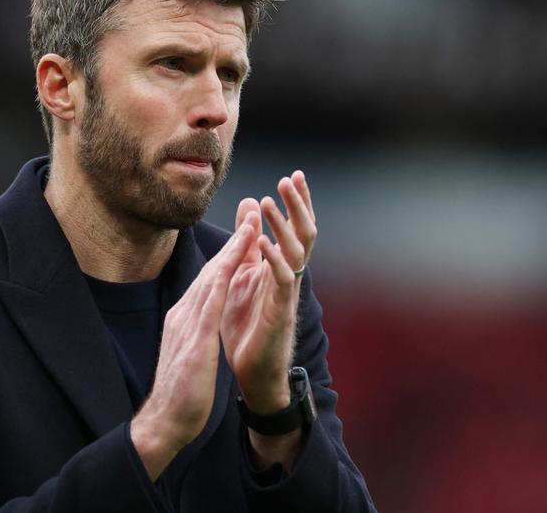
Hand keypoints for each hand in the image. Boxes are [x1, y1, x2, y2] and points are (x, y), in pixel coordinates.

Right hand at [130, 221, 255, 480]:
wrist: (166, 420)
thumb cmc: (181, 392)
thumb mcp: (192, 353)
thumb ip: (197, 333)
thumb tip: (205, 322)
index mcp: (185, 318)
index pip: (210, 280)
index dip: (229, 254)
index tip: (246, 232)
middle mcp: (184, 313)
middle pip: (211, 269)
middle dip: (234, 241)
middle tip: (252, 212)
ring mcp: (187, 323)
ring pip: (212, 276)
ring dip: (233, 248)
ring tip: (251, 223)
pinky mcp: (195, 337)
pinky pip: (211, 300)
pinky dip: (224, 275)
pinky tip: (236, 260)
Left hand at [221, 171, 316, 414]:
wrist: (252, 372)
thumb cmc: (247, 325)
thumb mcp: (243, 274)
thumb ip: (247, 242)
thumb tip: (250, 202)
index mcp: (281, 266)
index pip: (296, 228)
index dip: (298, 203)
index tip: (295, 175)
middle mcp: (289, 276)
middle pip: (304, 234)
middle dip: (298, 206)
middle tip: (290, 179)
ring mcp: (286, 294)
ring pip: (295, 253)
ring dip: (283, 226)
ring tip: (268, 203)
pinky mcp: (279, 312)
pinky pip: (281, 281)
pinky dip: (273, 259)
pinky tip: (263, 242)